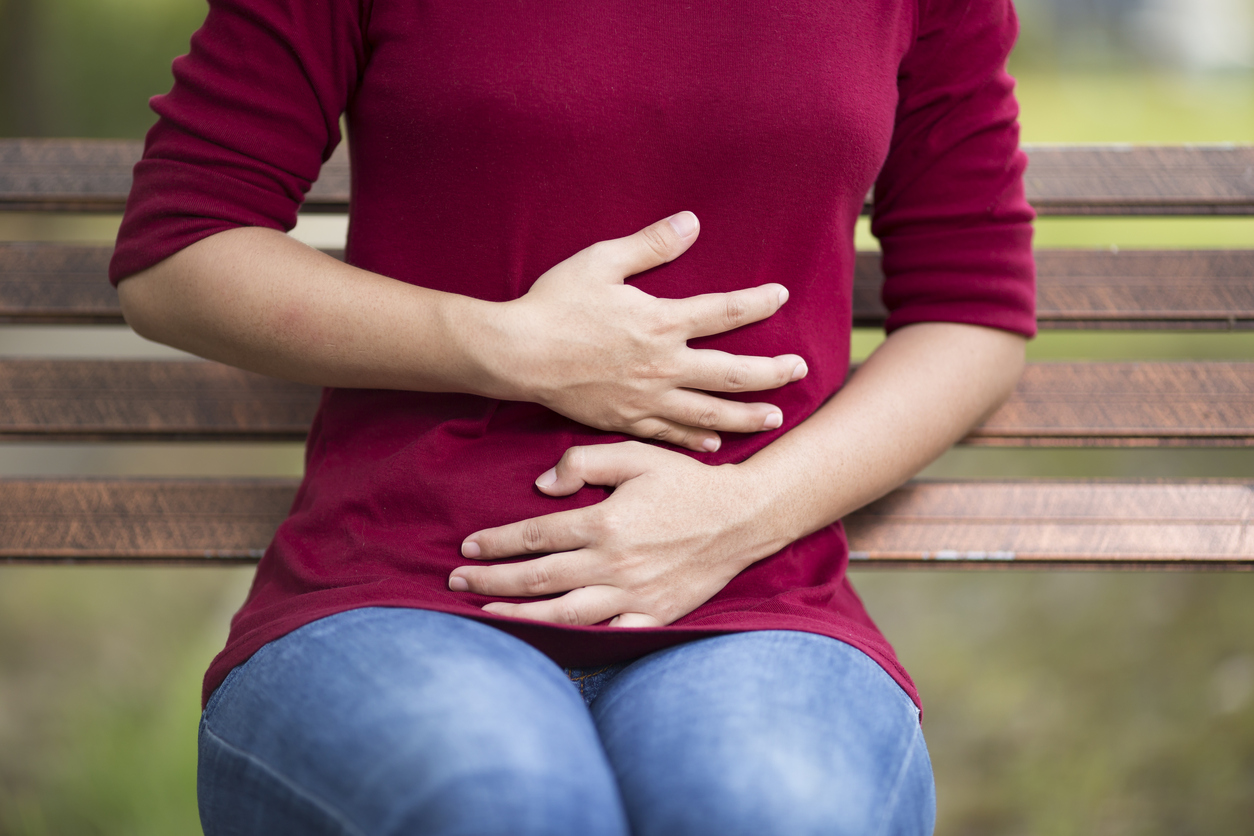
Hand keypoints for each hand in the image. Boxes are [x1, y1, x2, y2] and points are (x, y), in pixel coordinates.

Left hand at [448, 441, 789, 626]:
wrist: (743, 517)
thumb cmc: (687, 482)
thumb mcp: (636, 454)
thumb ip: (584, 460)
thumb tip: (541, 485)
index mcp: (604, 523)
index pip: (535, 537)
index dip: (496, 543)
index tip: (468, 548)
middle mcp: (613, 564)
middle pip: (539, 578)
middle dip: (492, 582)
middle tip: (457, 585)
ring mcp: (633, 595)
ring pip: (564, 613)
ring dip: (519, 616)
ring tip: (487, 616)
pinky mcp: (654, 614)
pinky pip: (608, 635)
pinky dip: (577, 643)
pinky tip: (550, 644)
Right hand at [484, 213, 806, 451]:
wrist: (515, 355)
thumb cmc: (555, 304)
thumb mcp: (601, 262)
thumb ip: (650, 245)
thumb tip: (691, 222)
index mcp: (660, 323)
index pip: (724, 312)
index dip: (757, 303)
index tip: (781, 296)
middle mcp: (662, 366)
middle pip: (731, 373)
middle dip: (771, 373)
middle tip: (800, 370)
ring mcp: (645, 399)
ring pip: (708, 413)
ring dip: (746, 416)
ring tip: (775, 417)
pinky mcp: (625, 421)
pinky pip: (669, 435)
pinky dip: (695, 440)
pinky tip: (713, 444)